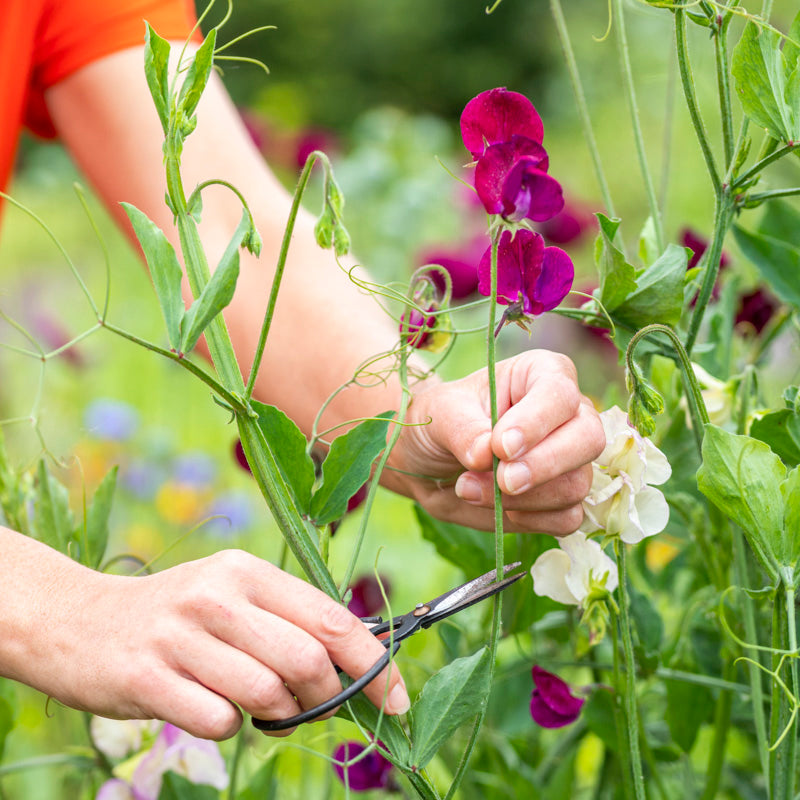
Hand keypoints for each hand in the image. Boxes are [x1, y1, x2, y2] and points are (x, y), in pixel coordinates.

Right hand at [3, 537, 407, 739]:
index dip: (374, 665)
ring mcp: (179, 635)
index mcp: (247, 570)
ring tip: (261, 706)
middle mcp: (216, 594)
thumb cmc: (178, 616)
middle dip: (326, 698)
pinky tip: (213, 708)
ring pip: (266, 694)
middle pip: (306, 661)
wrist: (79, 622)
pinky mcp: (146, 677)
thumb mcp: (232, 597)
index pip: (332, 619)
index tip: (396, 701)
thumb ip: (290, 622)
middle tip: (315, 708)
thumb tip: (362, 661)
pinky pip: (219, 720)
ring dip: (278, 714)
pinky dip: (231, 726)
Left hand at [387, 350, 605, 533]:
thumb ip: (463, 429)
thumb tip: (485, 454)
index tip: (502, 447)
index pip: (559, 392)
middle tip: (503, 480)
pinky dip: (532, 519)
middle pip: (588, 439)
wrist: (430, 462)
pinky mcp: (561, 500)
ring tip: (470, 489)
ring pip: (576, 483)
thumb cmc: (442, 421)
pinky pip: (568, 517)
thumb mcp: (441, 413)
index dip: (535, 422)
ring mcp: (570, 459)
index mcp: (542, 374)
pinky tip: (500, 510)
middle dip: (545, 465)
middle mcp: (567, 414)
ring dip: (524, 498)